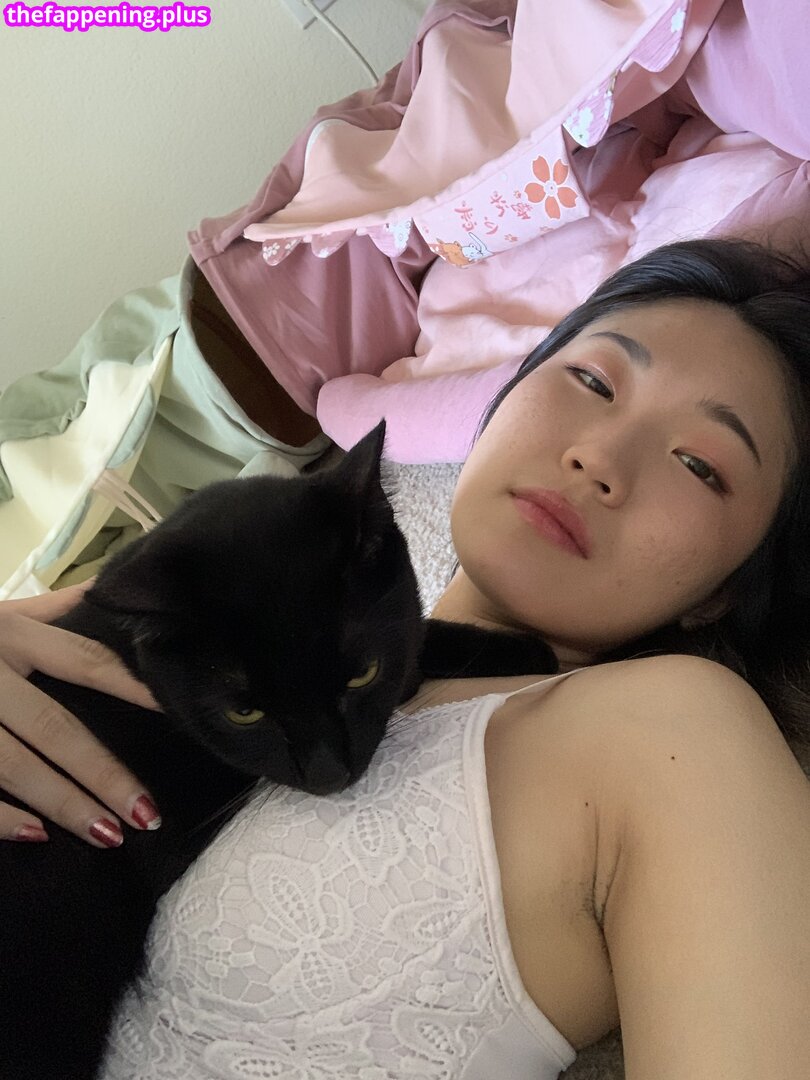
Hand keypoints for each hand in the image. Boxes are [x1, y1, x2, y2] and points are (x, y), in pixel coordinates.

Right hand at [0, 582, 161, 846]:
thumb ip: (46, 608)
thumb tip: (103, 592)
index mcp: (8, 634)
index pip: (87, 661)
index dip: (134, 688)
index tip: (177, 714)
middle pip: (55, 727)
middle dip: (103, 773)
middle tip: (148, 813)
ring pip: (12, 765)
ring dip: (63, 803)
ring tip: (108, 834)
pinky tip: (35, 836)